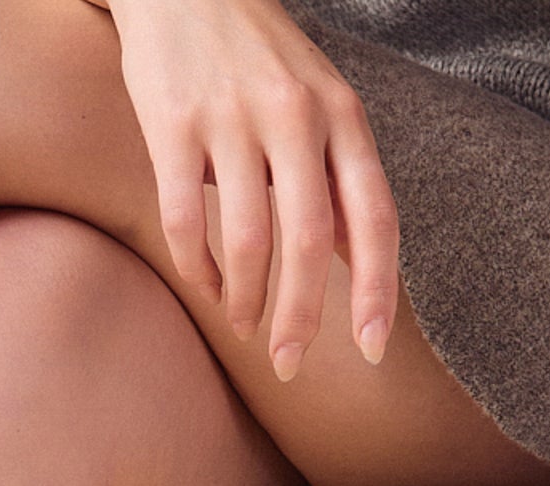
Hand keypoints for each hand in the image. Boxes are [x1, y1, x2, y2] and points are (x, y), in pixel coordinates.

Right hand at [96, 0, 399, 377]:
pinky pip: (186, 218)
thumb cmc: (256, 58)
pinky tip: (205, 286)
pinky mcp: (174, 126)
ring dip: (247, 298)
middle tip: (286, 362)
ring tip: (244, 325)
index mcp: (342, 115)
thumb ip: (336, 177)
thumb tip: (357, 261)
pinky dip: (197, 267)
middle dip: (300, 316)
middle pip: (309, 240)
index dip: (375, 289)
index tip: (366, 349)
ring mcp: (233, 121)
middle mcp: (296, 115)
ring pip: (249, 238)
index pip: (373, 216)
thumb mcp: (317, 105)